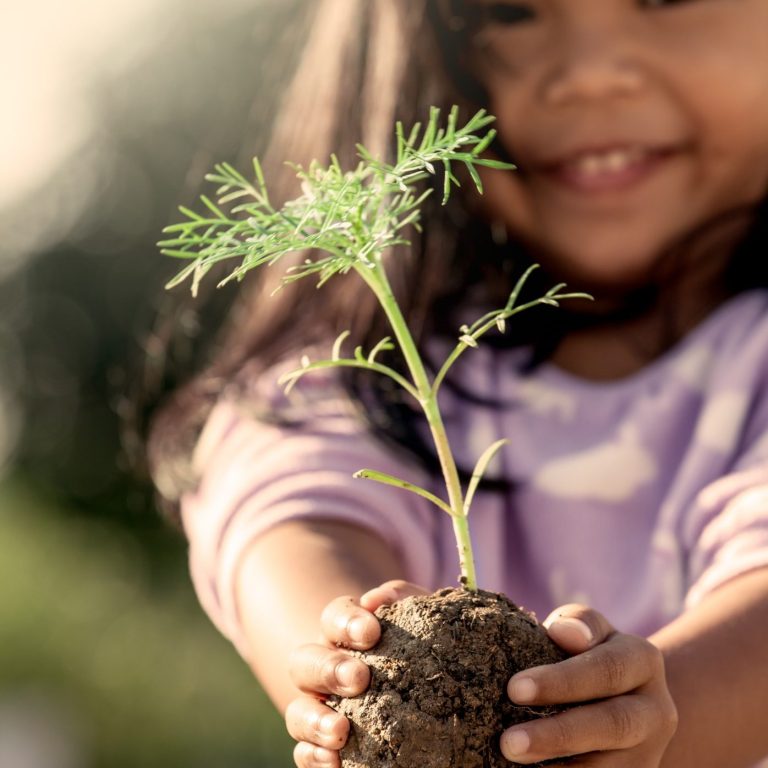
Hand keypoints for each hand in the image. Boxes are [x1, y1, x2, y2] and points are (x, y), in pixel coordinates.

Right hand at [286, 580, 426, 767]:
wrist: (430, 692)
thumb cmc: (424, 646)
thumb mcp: (423, 618)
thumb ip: (404, 599)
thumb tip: (378, 598)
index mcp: (346, 632)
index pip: (335, 617)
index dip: (347, 622)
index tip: (372, 632)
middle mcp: (325, 668)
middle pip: (305, 662)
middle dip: (328, 669)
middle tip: (359, 679)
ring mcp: (320, 709)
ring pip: (298, 713)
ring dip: (314, 720)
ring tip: (340, 731)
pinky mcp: (324, 748)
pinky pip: (305, 754)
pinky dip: (314, 757)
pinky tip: (335, 762)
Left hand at [500, 604, 677, 766]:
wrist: (627, 697)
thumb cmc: (589, 652)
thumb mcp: (588, 629)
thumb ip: (578, 623)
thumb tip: (565, 632)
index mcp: (643, 660)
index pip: (605, 669)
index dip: (561, 681)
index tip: (514, 689)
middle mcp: (656, 709)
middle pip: (612, 725)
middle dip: (558, 735)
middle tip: (509, 742)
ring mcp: (651, 751)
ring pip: (609, 767)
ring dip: (560, 767)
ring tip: (514, 762)